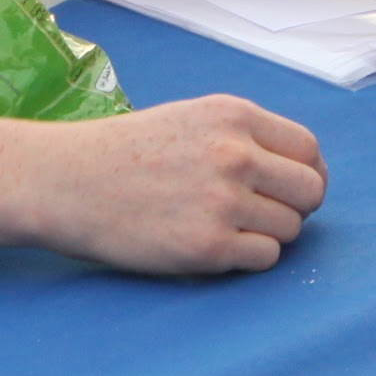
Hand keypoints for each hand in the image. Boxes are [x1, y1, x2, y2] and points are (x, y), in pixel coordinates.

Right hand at [27, 94, 327, 273]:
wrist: (65, 182)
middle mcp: (235, 154)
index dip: (305, 174)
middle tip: (262, 216)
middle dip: (295, 207)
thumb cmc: (125, 153)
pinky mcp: (207, 246)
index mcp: (234, 116)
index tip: (288, 190)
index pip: (309, 150)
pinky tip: (212, 247)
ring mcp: (223, 201)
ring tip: (224, 229)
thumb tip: (302, 171)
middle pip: (310, 191)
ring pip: (290, 229)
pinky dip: (246, 259)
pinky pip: (264, 258)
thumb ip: (244, 137)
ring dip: (266, 235)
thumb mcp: (191, 119)